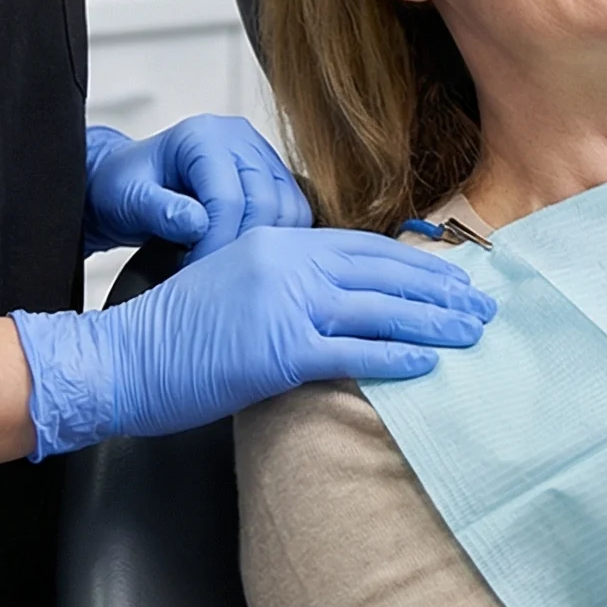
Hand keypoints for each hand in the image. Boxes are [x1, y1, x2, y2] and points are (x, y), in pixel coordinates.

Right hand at [11, 227, 496, 456]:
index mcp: (278, 242)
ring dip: (433, 322)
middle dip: (439, 289)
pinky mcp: (277, 351)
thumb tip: (337, 299)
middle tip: (482, 304)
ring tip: (471, 333)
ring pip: (378, 309)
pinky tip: (428, 363)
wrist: (123, 357)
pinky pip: (350, 351)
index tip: (453, 276)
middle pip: (382, 273)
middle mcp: (287, 263)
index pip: (364, 247)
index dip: (414, 262)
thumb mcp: (235, 283)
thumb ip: (284, 280)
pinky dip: (394, 357)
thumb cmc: (176, 331)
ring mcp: (284, 305)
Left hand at [82, 117, 312, 258]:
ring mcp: (260, 155)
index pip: (228, 197)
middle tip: (216, 280)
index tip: (197, 274)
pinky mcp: (272, 175)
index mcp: (203, 136)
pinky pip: (295, 211)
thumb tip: (197, 225)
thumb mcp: (128, 197)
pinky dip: (281, 239)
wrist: (126, 182)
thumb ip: (160, 209)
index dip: (216, 242)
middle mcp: (239, 138)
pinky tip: (251, 258)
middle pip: (266, 202)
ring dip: (268, 246)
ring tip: (231, 269)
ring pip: (289, 207)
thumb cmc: (123, 185)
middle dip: (242, 249)